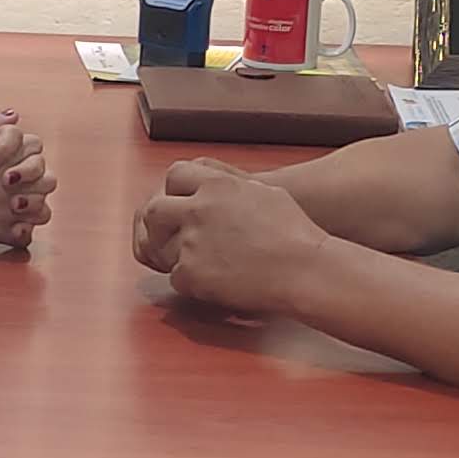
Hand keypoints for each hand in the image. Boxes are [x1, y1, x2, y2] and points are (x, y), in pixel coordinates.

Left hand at [131, 163, 333, 316]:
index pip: (175, 175)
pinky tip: (213, 282)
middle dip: (160, 225)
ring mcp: (191, 242)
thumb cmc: (294, 233)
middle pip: (155, 211)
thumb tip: (216, 187)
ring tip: (204, 263)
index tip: (181, 204)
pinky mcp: (191, 273)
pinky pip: (175, 277)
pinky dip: (190, 282)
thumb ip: (231, 187)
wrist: (303, 269)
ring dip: (176, 256)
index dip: (175, 191)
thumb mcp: (262, 192)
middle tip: (173, 237)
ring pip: (161, 248)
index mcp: (216, 185)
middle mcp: (198, 209)